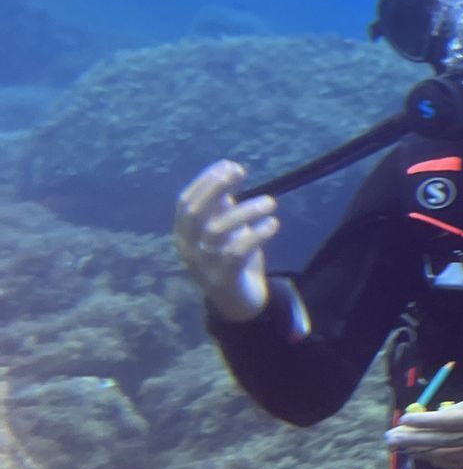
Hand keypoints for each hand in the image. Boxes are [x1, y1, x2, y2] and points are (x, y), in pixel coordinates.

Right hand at [174, 160, 278, 321]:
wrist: (238, 302)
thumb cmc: (231, 258)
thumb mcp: (226, 230)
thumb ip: (223, 206)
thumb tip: (229, 170)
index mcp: (183, 234)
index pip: (185, 202)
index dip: (206, 181)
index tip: (229, 165)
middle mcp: (188, 248)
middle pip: (194, 213)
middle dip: (214, 188)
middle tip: (239, 173)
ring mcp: (203, 265)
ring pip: (217, 231)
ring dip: (245, 211)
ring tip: (271, 202)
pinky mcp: (224, 279)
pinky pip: (236, 253)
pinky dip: (256, 235)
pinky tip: (273, 224)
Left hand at [384, 377, 462, 468]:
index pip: (450, 420)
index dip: (424, 421)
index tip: (404, 418)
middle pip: (442, 441)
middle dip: (413, 440)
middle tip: (390, 438)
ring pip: (448, 457)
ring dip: (423, 454)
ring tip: (403, 449)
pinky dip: (443, 464)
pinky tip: (431, 460)